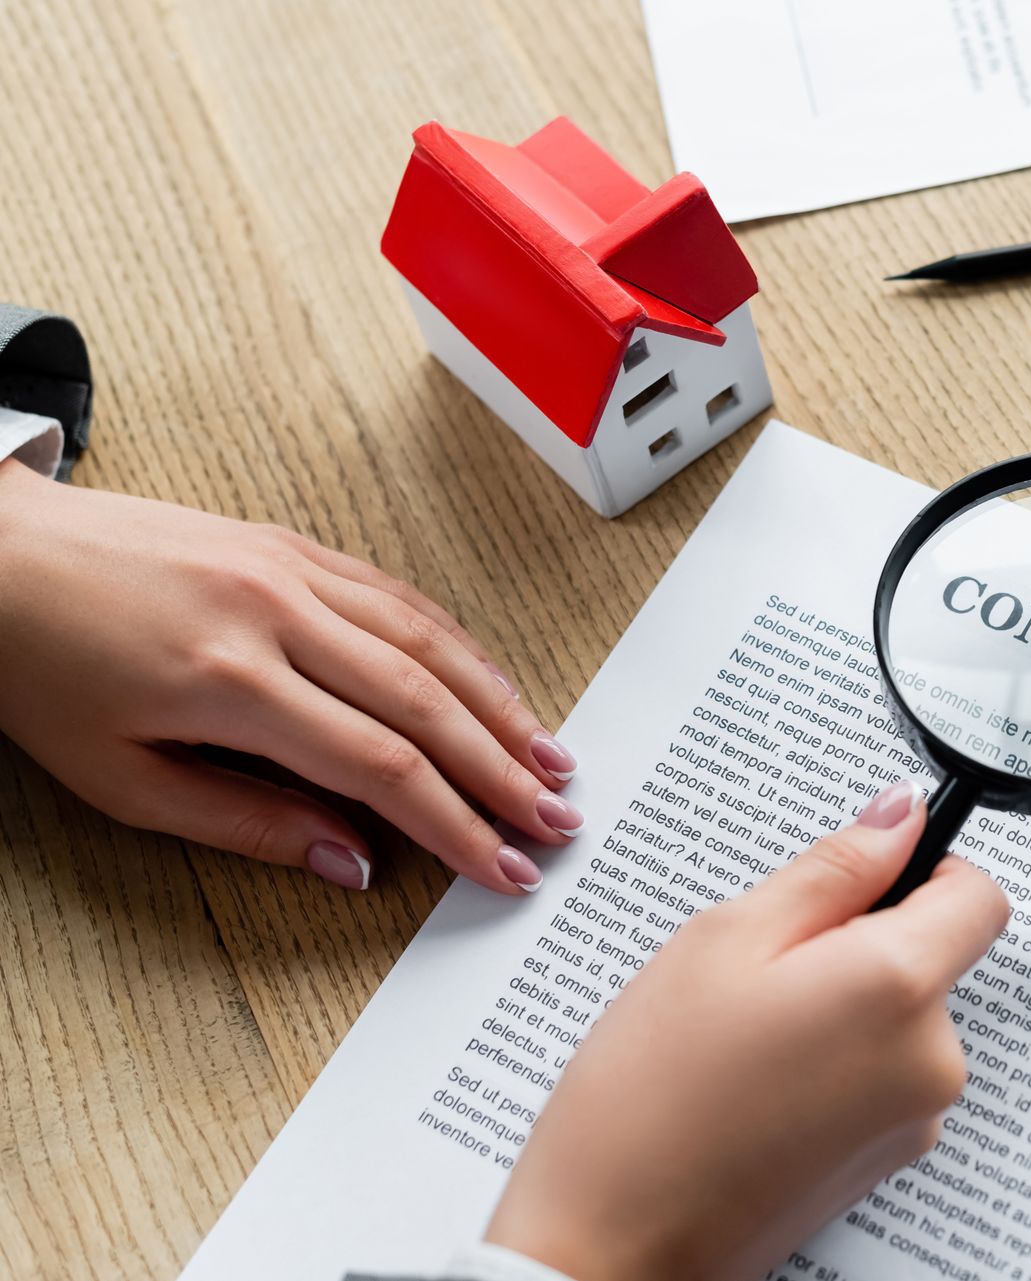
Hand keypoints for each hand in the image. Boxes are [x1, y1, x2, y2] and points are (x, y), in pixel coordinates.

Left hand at [0, 459, 578, 892]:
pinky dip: (459, 646)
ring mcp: (290, 569)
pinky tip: (494, 686)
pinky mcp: (292, 544)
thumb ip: (246, 823)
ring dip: (502, 705)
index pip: (379, 765)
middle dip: (503, 772)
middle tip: (558, 822)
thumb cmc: (39, 671)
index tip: (502, 866)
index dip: (455, 824)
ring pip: (429, 641)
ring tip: (552, 759)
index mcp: (228, 683)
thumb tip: (354, 864)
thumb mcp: (120, 778)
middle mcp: (275, 615)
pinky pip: (399, 596)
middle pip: (425, 702)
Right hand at [486, 782, 1010, 1280]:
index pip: (979, 895)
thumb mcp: (727, 937)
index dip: (924, 869)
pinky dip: (829, 1061)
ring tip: (740, 1037)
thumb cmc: (649, 1094)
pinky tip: (752, 1083)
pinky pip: (878, 1074)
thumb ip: (834, 868)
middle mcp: (930, 1060)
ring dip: (837, 1004)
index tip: (858, 877)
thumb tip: (901, 816)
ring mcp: (914, 1120)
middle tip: (755, 971)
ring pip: (897, 1016)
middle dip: (857, 942)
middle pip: (931, 956)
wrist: (610, 1248)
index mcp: (899, 987)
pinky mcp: (886, 1161)